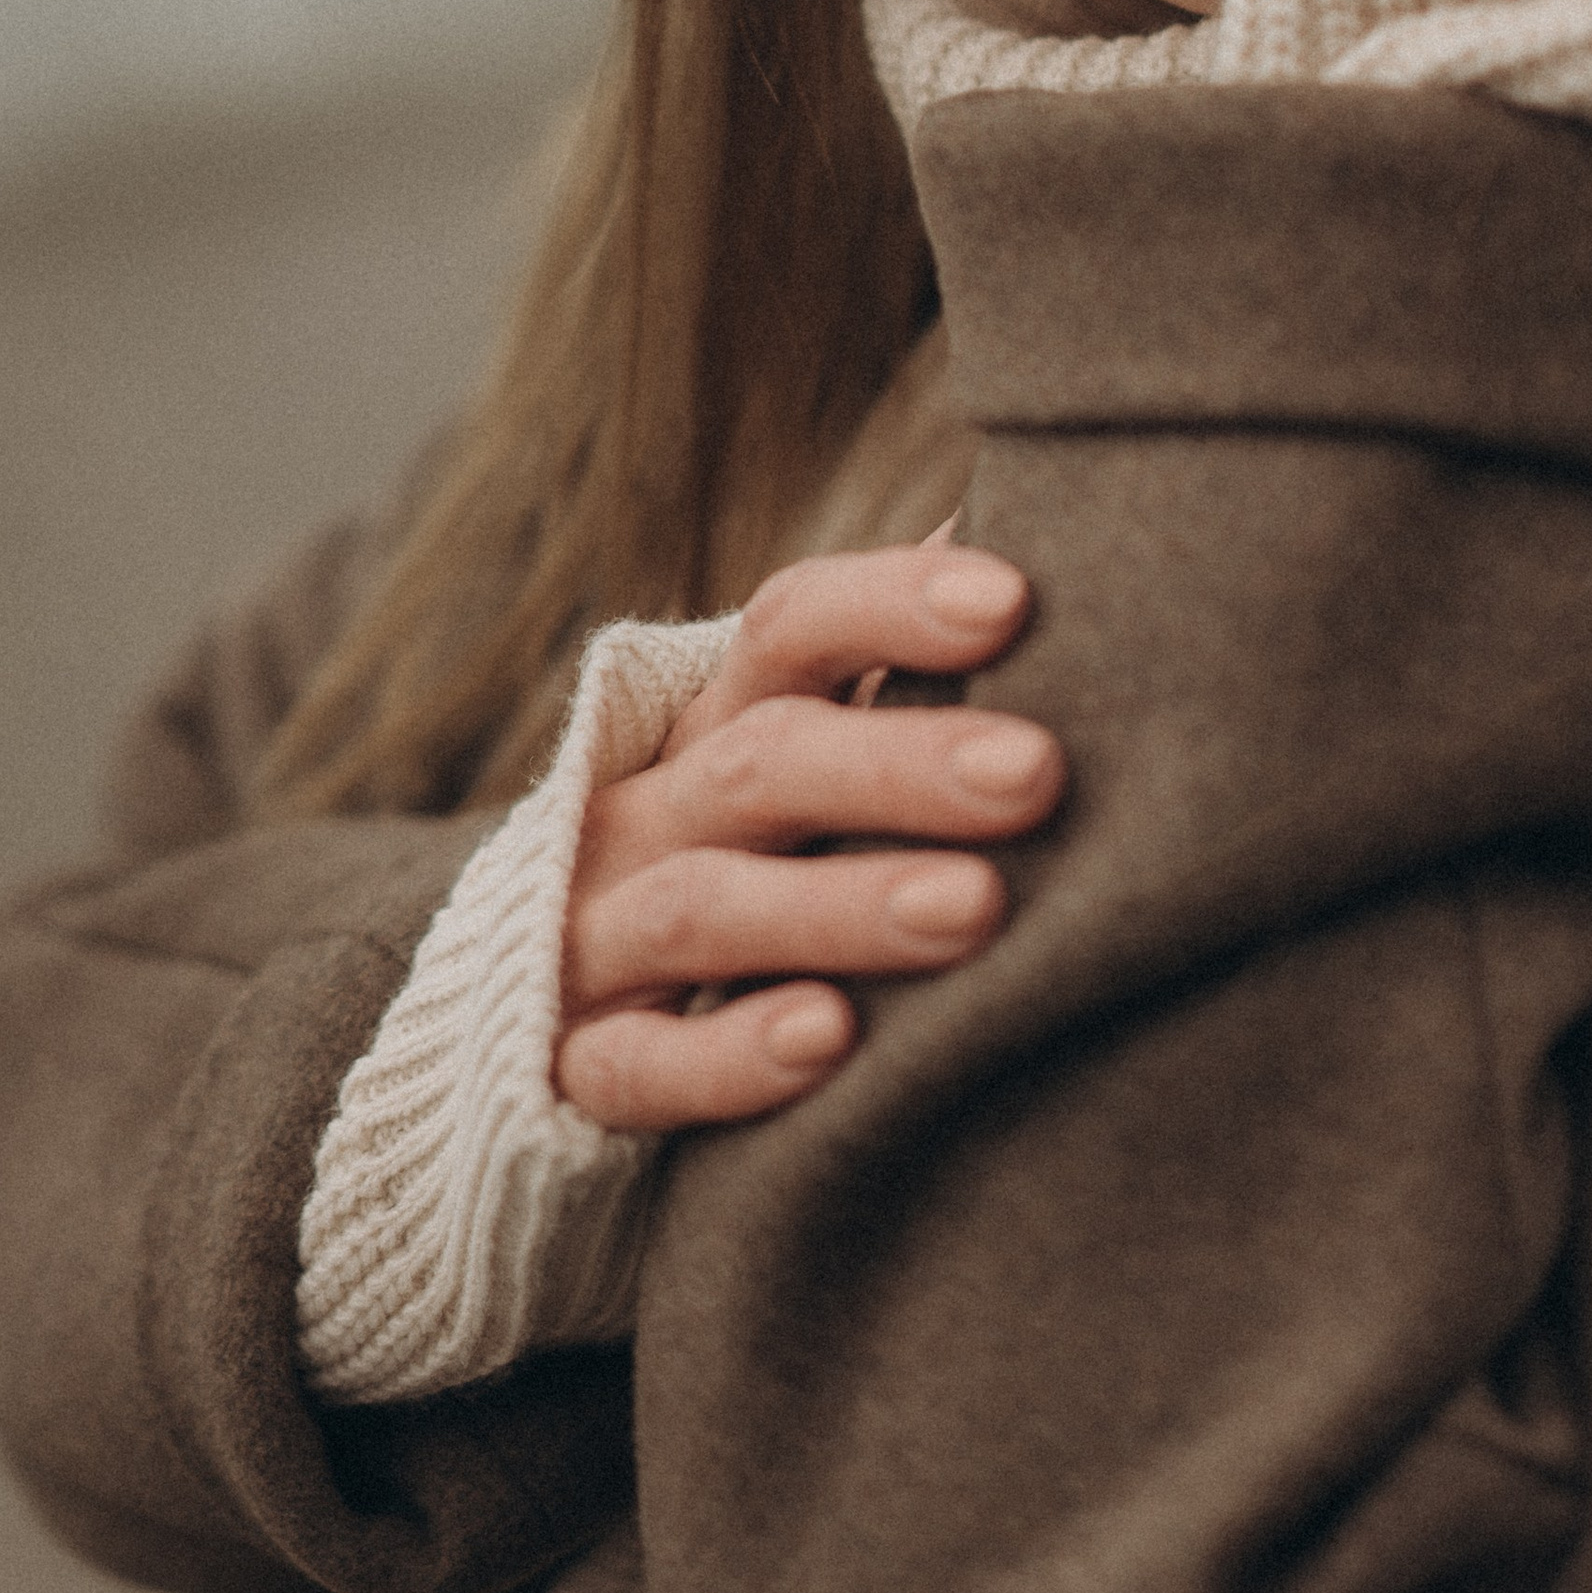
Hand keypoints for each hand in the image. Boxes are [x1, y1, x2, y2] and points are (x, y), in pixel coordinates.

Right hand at [555, 540, 1056, 1134]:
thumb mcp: (796, 756)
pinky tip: (831, 1039)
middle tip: (1037, 771)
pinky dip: (728, 1055)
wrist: (536, 1012)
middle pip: (761, 763)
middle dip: (900, 764)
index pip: (788, 629)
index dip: (888, 604)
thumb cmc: (742, 863)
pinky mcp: (571, 1069)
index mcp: (713, 725)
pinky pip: (634, 1066)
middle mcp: (647, 815)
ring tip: (978, 907)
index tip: (1013, 599)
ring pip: (704, 908)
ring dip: (840, 904)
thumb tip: (1055, 523)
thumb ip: (904, 666)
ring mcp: (596, 939)